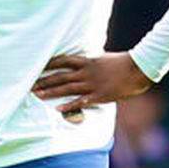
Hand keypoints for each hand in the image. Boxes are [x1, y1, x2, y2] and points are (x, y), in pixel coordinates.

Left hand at [32, 52, 152, 117]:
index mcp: (88, 61)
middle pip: (60, 76)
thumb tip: (86, 61)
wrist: (138, 69)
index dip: (49, 64)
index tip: (37, 67)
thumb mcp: (105, 58)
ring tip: (37, 95)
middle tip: (30, 85)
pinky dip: (69, 105)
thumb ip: (93, 61)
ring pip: (67, 88)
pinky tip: (57, 109)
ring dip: (51, 92)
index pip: (63, 61)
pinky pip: (81, 101)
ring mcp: (92, 84)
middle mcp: (86, 72)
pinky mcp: (99, 95)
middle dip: (44, 80)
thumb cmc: (124, 63)